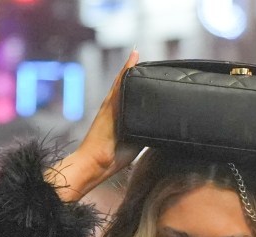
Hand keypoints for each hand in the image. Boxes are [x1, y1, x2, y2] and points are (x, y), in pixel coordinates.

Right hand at [47, 49, 141, 200]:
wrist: (95, 164)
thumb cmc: (112, 158)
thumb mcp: (134, 144)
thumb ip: (144, 133)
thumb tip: (159, 131)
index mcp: (119, 117)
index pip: (129, 98)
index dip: (137, 87)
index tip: (148, 76)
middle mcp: (113, 108)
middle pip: (125, 86)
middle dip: (134, 73)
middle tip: (146, 60)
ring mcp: (110, 105)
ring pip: (122, 82)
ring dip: (130, 68)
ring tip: (139, 53)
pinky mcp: (109, 106)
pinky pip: (119, 84)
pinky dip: (126, 70)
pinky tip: (134, 58)